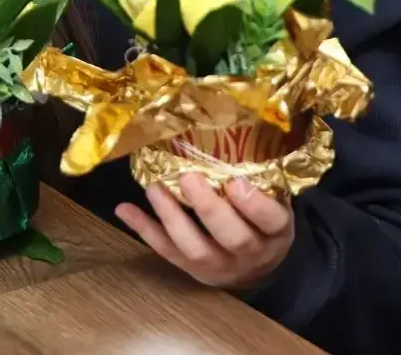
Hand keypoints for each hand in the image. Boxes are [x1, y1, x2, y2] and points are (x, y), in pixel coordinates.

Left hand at [116, 174, 294, 289]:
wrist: (258, 269)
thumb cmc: (262, 222)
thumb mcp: (276, 202)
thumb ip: (260, 179)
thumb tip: (230, 131)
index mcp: (275, 232)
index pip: (271, 220)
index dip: (254, 203)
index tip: (235, 181)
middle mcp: (250, 253)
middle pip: (232, 237)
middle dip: (208, 207)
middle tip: (188, 176)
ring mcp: (219, 266)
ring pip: (195, 248)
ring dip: (171, 217)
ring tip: (154, 187)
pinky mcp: (191, 269)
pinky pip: (166, 252)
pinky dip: (144, 230)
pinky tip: (124, 209)